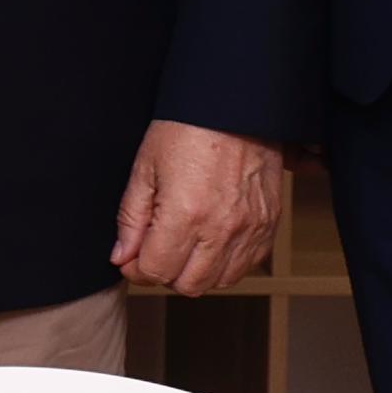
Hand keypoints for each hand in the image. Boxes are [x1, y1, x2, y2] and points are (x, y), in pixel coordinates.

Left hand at [110, 120, 288, 294]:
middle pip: (188, 285)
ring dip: (197, 271)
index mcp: (185, 214)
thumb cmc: (188, 128)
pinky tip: (211, 239)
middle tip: (157, 248)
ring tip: (185, 242)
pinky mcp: (269, 225)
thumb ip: (131, 218)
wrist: (236, 107)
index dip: (137, 267)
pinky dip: (227, 262)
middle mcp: (221, 228)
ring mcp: (250, 229)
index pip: (156, 271)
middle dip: (166, 272)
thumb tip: (122, 256)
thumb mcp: (145, 168)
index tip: (132, 255)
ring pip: (219, 281)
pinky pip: (248, 265)